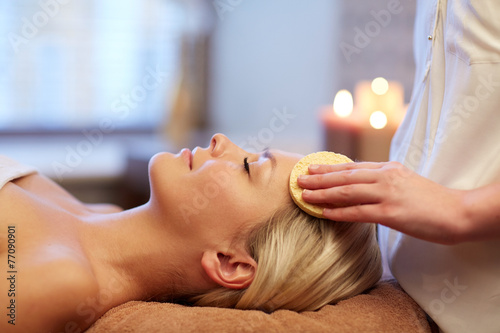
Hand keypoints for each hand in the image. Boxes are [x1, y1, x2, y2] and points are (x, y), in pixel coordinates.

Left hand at [297, 161, 469, 244]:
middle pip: (344, 176)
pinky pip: (358, 212)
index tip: (311, 167)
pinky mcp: (391, 213)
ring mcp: (387, 194)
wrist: (457, 212)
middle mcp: (385, 177)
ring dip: (323, 193)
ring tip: (304, 194)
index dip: (329, 167)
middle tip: (299, 178)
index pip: (351, 166)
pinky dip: (338, 212)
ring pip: (347, 191)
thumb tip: (361, 185)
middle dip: (319, 177)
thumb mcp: (405, 181)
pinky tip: (323, 213)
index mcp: (388, 168)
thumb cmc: (431, 200)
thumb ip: (383, 181)